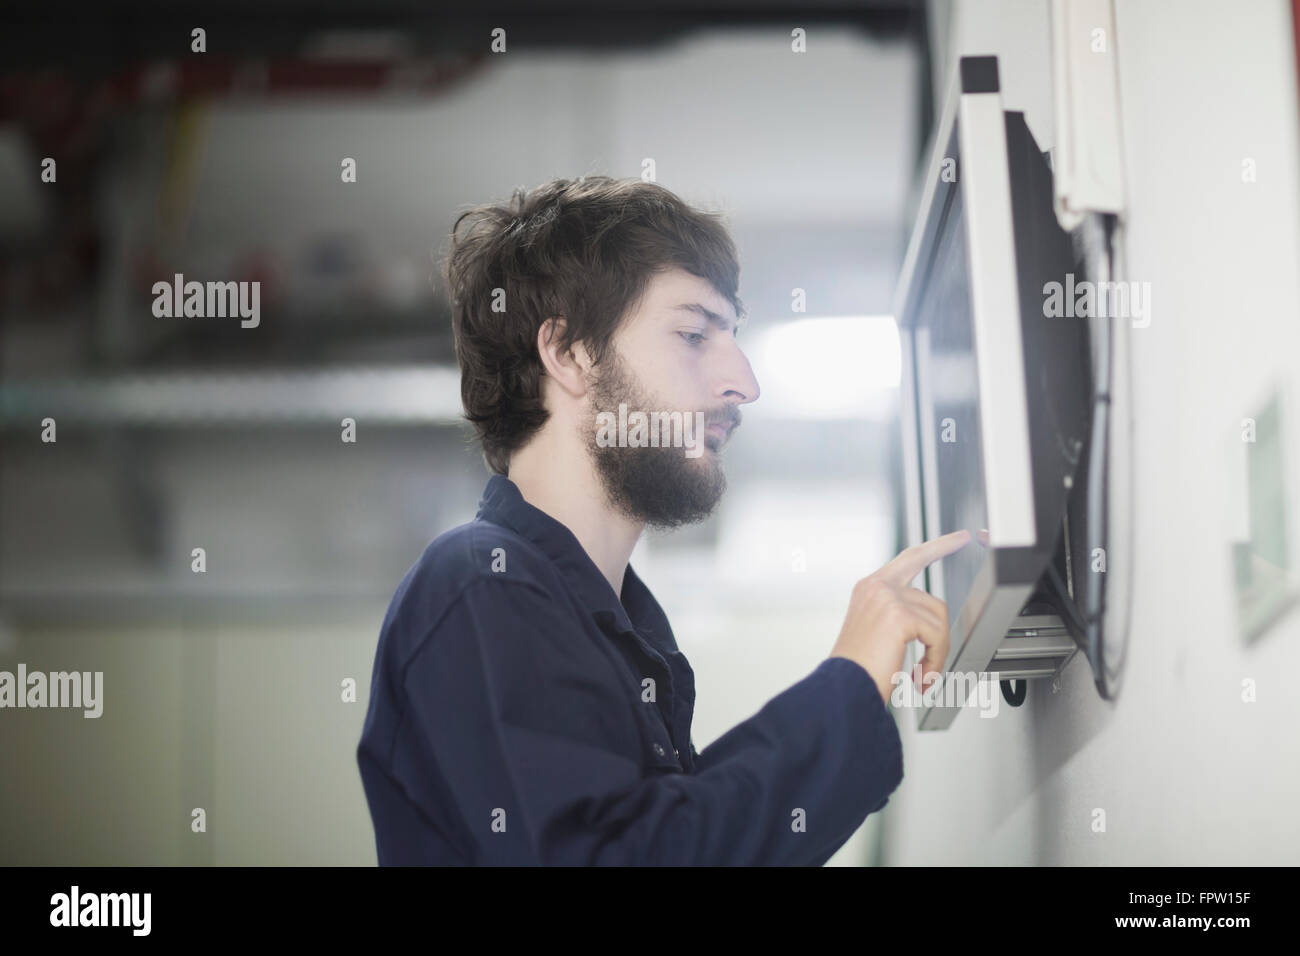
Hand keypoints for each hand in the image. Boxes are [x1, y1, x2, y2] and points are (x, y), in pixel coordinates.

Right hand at [828, 530, 971, 704]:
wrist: (843, 688)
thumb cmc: (857, 670)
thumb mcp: (876, 633)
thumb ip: (898, 616)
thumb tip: (930, 622)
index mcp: (869, 589)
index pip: (908, 559)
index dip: (934, 548)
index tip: (955, 539)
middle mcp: (876, 587)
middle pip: (927, 581)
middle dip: (944, 559)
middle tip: (962, 540)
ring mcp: (887, 598)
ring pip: (937, 617)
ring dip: (936, 651)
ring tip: (921, 675)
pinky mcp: (899, 616)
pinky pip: (937, 637)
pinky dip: (935, 662)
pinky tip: (920, 678)